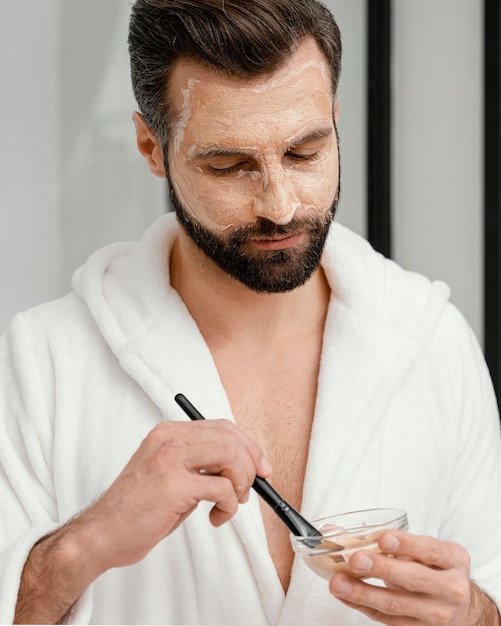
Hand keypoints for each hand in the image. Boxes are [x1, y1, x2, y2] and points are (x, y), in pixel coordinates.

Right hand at [69, 419, 270, 574]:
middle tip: (247, 491)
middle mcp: (169, 439)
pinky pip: (222, 487)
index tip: (261, 467)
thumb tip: (241, 466)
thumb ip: (200, 464)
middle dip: (250, 465)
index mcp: (168, 432)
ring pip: (230, 456)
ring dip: (241, 484)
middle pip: (231, 437)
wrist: (101, 534)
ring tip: (230, 503)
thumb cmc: (137, 509)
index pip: (222, 427)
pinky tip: (215, 518)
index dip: (249, 447)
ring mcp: (170, 459)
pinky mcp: (173, 484)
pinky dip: (229, 505)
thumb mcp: (170, 474)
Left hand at [329, 531, 476, 624]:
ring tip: (338, 582)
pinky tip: (345, 595)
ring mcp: (437, 613)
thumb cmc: (434, 567)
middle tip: (355, 560)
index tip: (383, 538)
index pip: (430, 550)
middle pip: (413, 578)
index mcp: (454, 559)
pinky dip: (362, 605)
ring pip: (396, 604)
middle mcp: (451, 587)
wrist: (459, 604)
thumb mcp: (424, 548)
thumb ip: (387, 537)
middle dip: (381, 568)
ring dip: (363, 593)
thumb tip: (335, 530)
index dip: (406, 544)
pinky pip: (386, 619)